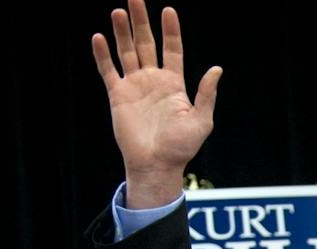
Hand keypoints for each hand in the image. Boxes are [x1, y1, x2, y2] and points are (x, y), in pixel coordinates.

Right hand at [92, 0, 221, 207]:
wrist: (156, 165)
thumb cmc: (181, 147)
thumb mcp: (201, 120)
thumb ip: (206, 94)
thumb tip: (216, 69)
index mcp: (174, 84)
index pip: (172, 49)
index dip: (170, 30)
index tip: (168, 10)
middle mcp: (153, 80)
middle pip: (146, 43)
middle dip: (141, 21)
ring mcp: (134, 86)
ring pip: (127, 52)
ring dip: (122, 32)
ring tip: (119, 11)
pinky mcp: (117, 95)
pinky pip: (108, 70)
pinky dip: (103, 55)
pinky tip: (100, 37)